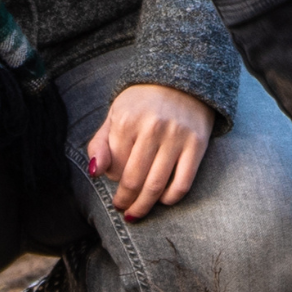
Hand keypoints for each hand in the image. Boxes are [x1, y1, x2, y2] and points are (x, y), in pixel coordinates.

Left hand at [84, 85, 214, 221]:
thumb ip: (99, 144)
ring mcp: (176, 137)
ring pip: (156, 186)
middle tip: (122, 208)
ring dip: (143, 206)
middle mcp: (152, 128)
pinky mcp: (196, 144)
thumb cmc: (142, 103)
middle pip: (133, 181)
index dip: (112, 178)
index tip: (115, 179)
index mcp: (127, 120)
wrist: (182, 79)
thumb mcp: (115, 115)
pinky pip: (182, 183)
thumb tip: (94, 173)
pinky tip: (163, 199)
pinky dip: (170, 199)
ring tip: (136, 212)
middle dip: (125, 200)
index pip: (114, 166)